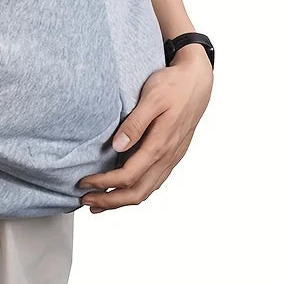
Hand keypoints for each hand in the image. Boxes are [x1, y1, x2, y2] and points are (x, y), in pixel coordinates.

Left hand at [77, 44, 213, 212]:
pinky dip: (136, 191)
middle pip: (138, 192)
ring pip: (147, 190)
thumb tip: (117, 146)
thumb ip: (135, 123)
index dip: (104, 183)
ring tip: (99, 203)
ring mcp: (172, 157)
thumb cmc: (173, 85)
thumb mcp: (152, 98)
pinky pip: (154, 182)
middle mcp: (168, 156)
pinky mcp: (173, 154)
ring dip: (122, 200)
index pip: (128, 176)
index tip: (84, 182)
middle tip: (86, 201)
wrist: (198, 81)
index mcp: (160, 144)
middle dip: (110, 201)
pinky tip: (124, 189)